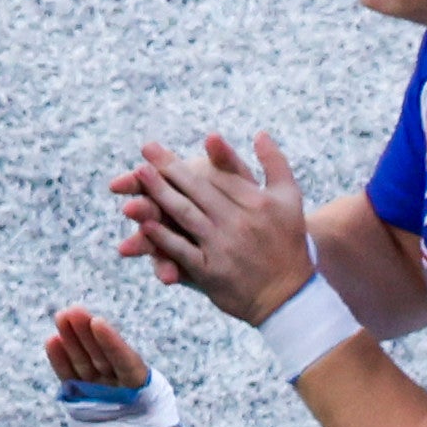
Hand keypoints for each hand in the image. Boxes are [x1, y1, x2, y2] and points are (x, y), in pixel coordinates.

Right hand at [46, 306, 189, 426]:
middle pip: (105, 356)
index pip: (129, 365)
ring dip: (73, 339)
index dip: (114, 345)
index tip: (99, 323)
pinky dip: (61, 360)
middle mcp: (125, 389)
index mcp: (148, 396)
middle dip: (88, 334)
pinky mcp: (85, 403)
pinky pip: (71, 377)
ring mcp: (104, 394)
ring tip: (61, 316)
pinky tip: (52, 341)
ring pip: (87, 361)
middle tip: (72, 311)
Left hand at [108, 131, 312, 327]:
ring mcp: (224, 246)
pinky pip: (182, 251)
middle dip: (168, 170)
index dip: (183, 161)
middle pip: (197, 190)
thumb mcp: (289, 198)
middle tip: (143, 152)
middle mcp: (240, 221)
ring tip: (137, 177)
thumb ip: (274, 164)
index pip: (215, 175)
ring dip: (159, 195)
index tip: (156, 149)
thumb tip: (260, 132)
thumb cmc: (287, 240)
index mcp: (258, 201)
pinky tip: (144, 225)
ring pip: (186, 215)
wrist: (288, 293)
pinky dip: (163, 238)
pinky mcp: (210, 271)